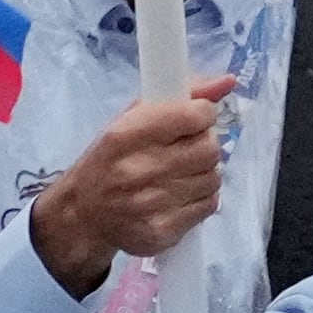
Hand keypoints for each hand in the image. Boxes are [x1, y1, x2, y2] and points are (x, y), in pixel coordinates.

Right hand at [27, 78, 239, 290]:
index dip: (202, 115)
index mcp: (126, 135)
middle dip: (204, 145)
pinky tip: (179, 196)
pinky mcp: (162, 232)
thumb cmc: (111, 159)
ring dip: (203, 173)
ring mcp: (150, 205)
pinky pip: (209, 205)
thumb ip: (181, 96)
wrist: (83, 214)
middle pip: (209, 149)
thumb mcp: (132, 119)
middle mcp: (138, 170)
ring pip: (213, 178)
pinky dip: (200, 198)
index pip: (194, 116)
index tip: (193, 120)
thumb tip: (228, 81)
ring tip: (180, 175)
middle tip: (185, 151)